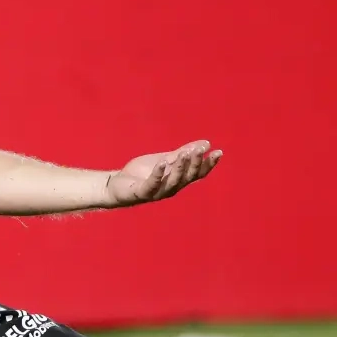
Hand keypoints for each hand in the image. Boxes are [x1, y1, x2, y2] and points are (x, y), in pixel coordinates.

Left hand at [105, 140, 221, 205]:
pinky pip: (152, 184)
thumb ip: (183, 153)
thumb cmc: (143, 173)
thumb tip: (206, 143)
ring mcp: (157, 192)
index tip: (218, 152)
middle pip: (188, 177)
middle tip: (200, 149)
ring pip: (173, 181)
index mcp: (178, 179)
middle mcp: (171, 188)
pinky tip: (162, 163)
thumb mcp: (165, 159)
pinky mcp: (142, 193)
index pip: (197, 173)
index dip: (208, 164)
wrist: (118, 184)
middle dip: (195, 163)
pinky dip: (158, 174)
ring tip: (185, 153)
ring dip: (180, 167)